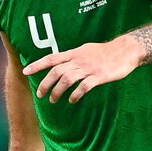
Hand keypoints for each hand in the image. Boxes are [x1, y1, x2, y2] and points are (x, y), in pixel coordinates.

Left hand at [22, 36, 143, 102]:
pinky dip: (75, 94)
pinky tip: (72, 100)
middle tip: (40, 95)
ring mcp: (89, 68)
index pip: (51, 58)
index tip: (25, 71)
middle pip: (56, 72)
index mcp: (74, 53)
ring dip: (58, 91)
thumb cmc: (105, 51)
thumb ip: (73, 57)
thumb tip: (62, 63)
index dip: (37, 65)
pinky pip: (84, 87)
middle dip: (45, 84)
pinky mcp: (99, 76)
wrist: (126, 50)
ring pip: (67, 80)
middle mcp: (79, 60)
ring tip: (53, 100)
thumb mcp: (86, 50)